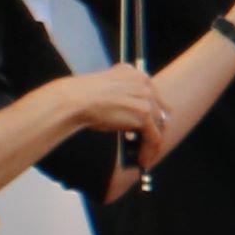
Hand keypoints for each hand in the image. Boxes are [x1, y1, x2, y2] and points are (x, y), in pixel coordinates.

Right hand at [52, 64, 173, 156]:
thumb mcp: (107, 92)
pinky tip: (143, 161)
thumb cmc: (82, 98)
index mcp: (134, 73)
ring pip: (158, 125)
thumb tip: (131, 122)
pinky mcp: (144, 113)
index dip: (152, 113)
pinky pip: (154, 137)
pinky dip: (150, 150)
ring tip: (146, 155)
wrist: (75, 99)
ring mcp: (146, 97)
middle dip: (155, 128)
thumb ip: (122, 98)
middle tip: (148, 143)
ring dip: (152, 143)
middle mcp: (144, 82)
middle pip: (159, 110)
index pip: (152, 95)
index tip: (149, 126)